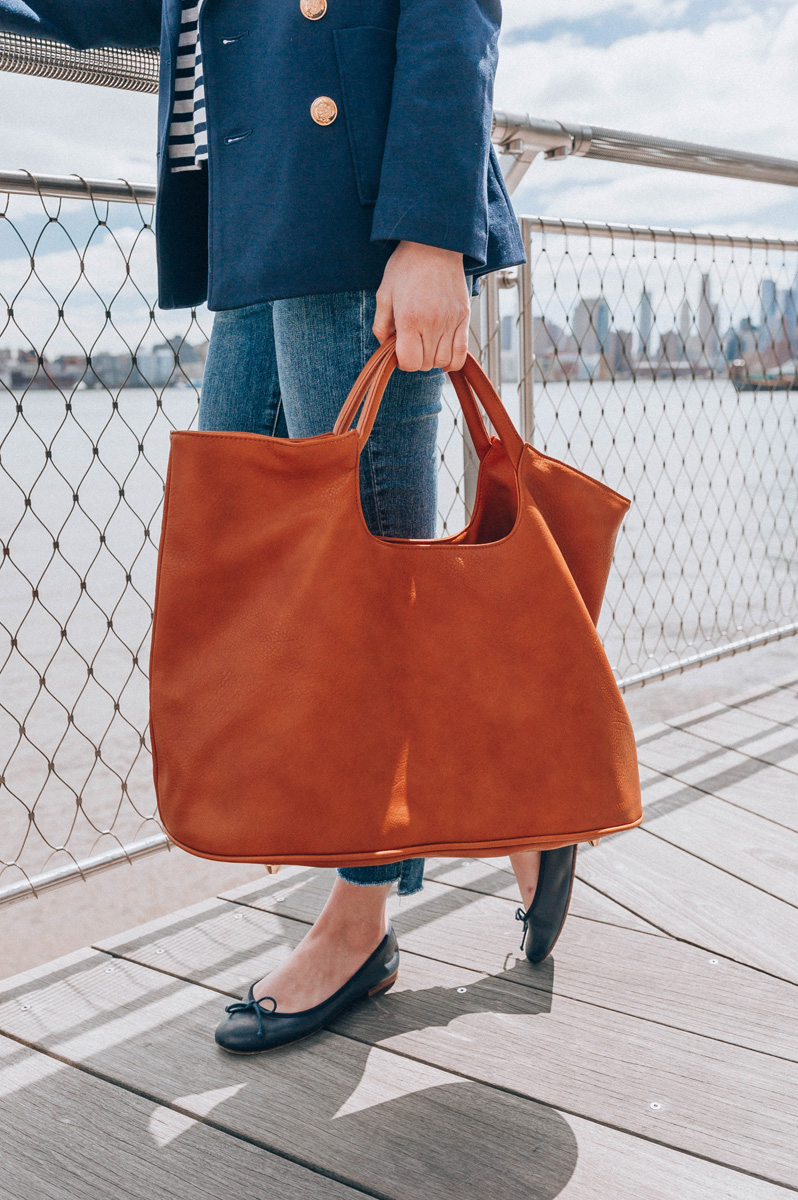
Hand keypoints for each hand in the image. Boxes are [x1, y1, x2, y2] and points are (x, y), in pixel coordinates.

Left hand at [373, 240, 469, 371]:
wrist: (434, 244)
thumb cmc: (406, 266)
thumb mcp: (384, 294)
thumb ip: (381, 325)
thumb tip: (385, 347)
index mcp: (410, 318)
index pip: (409, 362)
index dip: (402, 361)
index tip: (399, 349)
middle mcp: (432, 323)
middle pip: (425, 364)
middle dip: (416, 359)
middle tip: (411, 342)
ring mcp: (451, 321)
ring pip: (443, 361)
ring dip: (433, 359)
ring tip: (426, 343)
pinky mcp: (464, 317)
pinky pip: (461, 353)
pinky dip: (452, 360)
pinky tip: (443, 352)